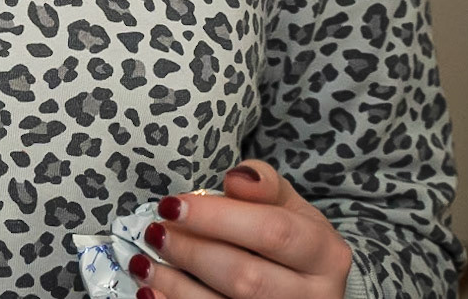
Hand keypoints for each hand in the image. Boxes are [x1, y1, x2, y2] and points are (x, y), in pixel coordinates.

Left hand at [128, 160, 352, 298]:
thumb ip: (263, 185)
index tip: (172, 205)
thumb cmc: (290, 240)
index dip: (218, 218)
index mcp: (325, 254)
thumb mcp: (288, 204)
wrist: (308, 288)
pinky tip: (150, 293)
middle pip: (246, 278)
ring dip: (176, 287)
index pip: (272, 232)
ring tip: (142, 263)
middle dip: (192, 253)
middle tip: (155, 232)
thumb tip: (235, 180)